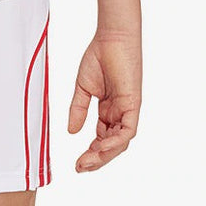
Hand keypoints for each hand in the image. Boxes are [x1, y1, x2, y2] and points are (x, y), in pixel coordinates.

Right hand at [69, 28, 141, 171]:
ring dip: (104, 155)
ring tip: (87, 161)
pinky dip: (115, 141)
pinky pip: (127, 130)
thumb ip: (78, 109)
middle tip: (80, 167)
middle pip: (110, 145)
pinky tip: (100, 146)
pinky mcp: (133, 105)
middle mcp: (119, 113)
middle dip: (96, 159)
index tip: (77, 162)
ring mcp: (127, 110)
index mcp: (108, 110)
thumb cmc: (99, 56)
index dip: (90, 152)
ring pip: (119, 142)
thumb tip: (71, 132)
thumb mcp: (83, 87)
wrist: (111, 37)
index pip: (101, 138)